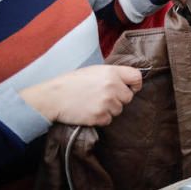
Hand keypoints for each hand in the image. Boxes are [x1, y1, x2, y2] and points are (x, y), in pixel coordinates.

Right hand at [19, 65, 142, 125]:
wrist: (53, 97)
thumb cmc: (72, 82)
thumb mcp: (94, 71)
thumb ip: (112, 75)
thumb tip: (127, 82)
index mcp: (112, 72)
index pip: (137, 78)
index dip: (135, 85)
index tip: (130, 88)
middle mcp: (112, 87)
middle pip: (128, 97)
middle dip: (119, 99)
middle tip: (103, 97)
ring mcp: (106, 102)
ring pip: (118, 110)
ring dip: (109, 109)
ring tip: (93, 103)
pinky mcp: (99, 116)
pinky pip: (108, 120)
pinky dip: (100, 118)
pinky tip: (89, 111)